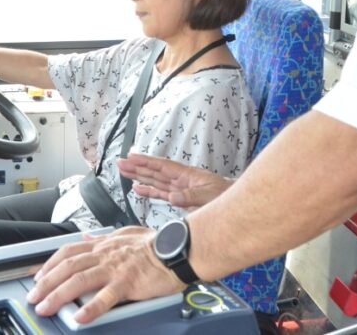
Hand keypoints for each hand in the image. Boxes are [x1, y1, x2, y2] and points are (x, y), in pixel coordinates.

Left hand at [26, 227, 183, 323]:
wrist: (177, 248)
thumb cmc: (155, 243)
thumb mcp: (125, 233)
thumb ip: (103, 238)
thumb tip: (86, 238)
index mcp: (103, 245)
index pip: (68, 252)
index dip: (50, 264)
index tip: (38, 276)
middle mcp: (104, 255)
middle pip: (67, 267)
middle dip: (46, 283)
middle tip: (34, 297)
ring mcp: (115, 269)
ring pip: (79, 280)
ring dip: (59, 295)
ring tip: (46, 308)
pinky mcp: (127, 283)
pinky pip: (106, 297)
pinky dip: (91, 307)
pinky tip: (80, 318)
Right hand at [117, 152, 232, 209]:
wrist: (236, 200)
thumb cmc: (226, 194)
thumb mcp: (210, 195)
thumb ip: (191, 196)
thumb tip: (172, 197)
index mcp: (186, 174)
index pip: (162, 166)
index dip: (146, 161)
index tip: (131, 156)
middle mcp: (180, 179)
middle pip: (154, 172)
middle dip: (137, 167)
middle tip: (120, 163)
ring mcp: (179, 188)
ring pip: (155, 181)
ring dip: (139, 176)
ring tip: (124, 172)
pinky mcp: (180, 198)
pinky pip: (160, 193)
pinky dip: (148, 191)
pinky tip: (138, 189)